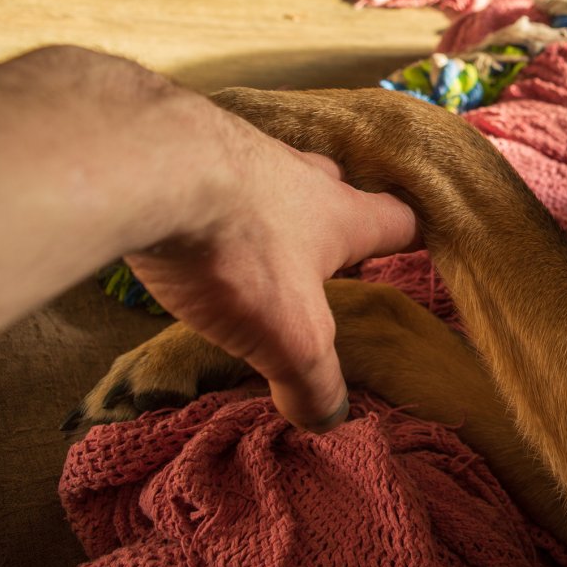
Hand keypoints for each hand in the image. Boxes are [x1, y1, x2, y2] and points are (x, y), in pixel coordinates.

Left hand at [125, 129, 418, 431]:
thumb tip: (328, 419)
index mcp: (341, 216)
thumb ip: (313, 380)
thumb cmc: (238, 249)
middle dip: (336, 216)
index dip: (411, 238)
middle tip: (325, 250)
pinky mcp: (185, 147)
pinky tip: (186, 221)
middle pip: (335, 189)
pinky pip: (210, 171)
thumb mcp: (288, 336)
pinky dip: (209, 195)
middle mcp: (299, 177)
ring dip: (269, 205)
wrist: (148, 166)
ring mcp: (241, 152)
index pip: (399, 222)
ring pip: (272, 176)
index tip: (417, 246)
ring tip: (252, 238)